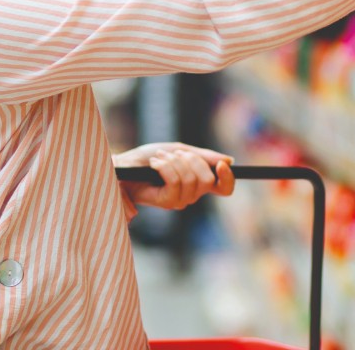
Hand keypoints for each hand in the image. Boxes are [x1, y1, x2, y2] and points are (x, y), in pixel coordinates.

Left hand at [114, 143, 235, 210]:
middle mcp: (192, 195)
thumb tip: (228, 160)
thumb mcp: (180, 151)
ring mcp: (179, 200)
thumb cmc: (151, 158)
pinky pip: (175, 182)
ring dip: (175, 161)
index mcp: (198, 182)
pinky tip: (155, 164)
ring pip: (191, 179)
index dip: (228, 178)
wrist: (126, 164)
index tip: (222, 164)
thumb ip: (203, 156)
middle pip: (208, 180)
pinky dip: (165, 167)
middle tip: (175, 153)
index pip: (224, 188)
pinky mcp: (166, 202)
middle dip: (192, 160)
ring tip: (161, 158)